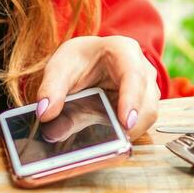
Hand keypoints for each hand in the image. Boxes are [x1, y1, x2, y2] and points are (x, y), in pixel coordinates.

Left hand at [35, 35, 160, 141]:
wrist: (86, 61)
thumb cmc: (78, 59)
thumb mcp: (60, 67)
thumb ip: (51, 88)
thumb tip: (45, 113)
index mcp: (123, 50)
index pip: (133, 75)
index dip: (132, 99)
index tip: (125, 122)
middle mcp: (142, 68)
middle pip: (146, 102)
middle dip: (132, 123)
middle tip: (113, 142)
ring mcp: (147, 89)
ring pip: (147, 117)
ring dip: (128, 131)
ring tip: (106, 139)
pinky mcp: (144, 107)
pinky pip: (141, 125)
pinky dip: (126, 134)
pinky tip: (110, 136)